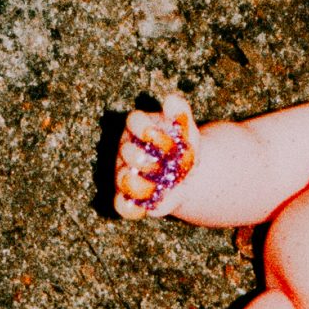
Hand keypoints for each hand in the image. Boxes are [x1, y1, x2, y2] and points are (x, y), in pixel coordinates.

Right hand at [115, 92, 198, 218]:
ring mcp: (123, 172)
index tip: (156, 134)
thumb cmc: (183, 147)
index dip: (145, 128)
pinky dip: (130, 208)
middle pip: (129, 151)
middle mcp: (127, 149)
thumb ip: (181, 114)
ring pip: (124, 178)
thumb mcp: (187, 132)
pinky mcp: (126, 196)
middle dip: (147, 158)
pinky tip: (144, 209)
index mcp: (139, 128)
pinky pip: (122, 205)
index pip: (134, 121)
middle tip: (165, 165)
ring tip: (158, 185)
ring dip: (141, 182)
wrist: (186, 175)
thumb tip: (171, 99)